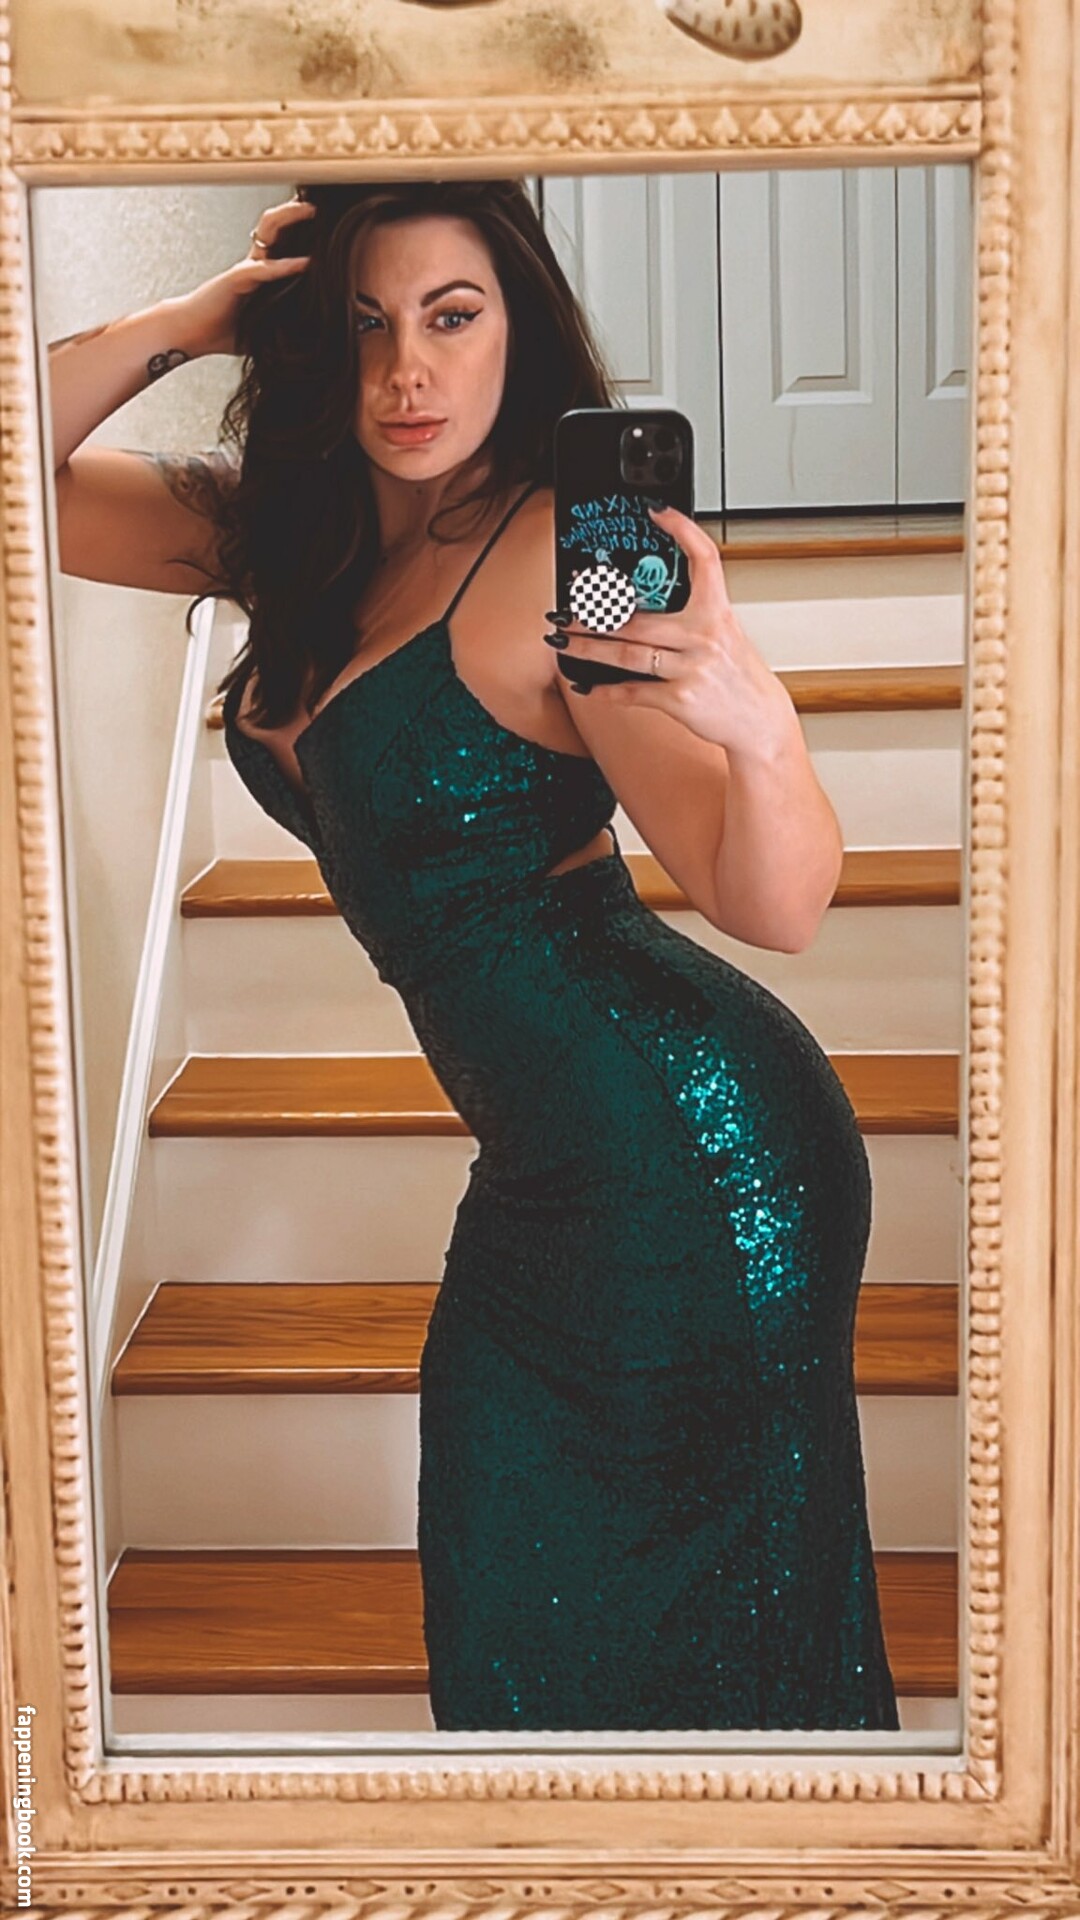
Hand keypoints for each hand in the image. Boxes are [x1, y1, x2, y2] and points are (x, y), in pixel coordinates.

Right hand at [174, 193, 316, 356]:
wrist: (191, 332)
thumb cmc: (224, 330)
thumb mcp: (266, 328)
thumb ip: (287, 322)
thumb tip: (317, 336)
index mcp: (262, 272)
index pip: (285, 241)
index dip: (303, 227)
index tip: (328, 219)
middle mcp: (255, 263)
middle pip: (277, 225)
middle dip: (298, 211)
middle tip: (323, 203)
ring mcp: (247, 268)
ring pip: (270, 232)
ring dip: (291, 219)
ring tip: (312, 211)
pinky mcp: (237, 280)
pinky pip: (264, 269)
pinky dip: (285, 267)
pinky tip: (305, 264)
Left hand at [553, 505, 796, 759]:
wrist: (759, 720)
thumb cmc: (738, 676)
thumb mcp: (725, 635)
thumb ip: (692, 617)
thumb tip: (641, 606)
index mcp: (717, 612)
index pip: (704, 559)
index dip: (682, 530)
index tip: (657, 512)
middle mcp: (704, 636)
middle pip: (637, 618)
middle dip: (594, 614)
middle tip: (567, 609)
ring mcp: (691, 667)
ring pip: (627, 654)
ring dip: (588, 648)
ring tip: (564, 642)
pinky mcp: (681, 699)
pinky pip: (635, 691)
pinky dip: (608, 690)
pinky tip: (590, 685)